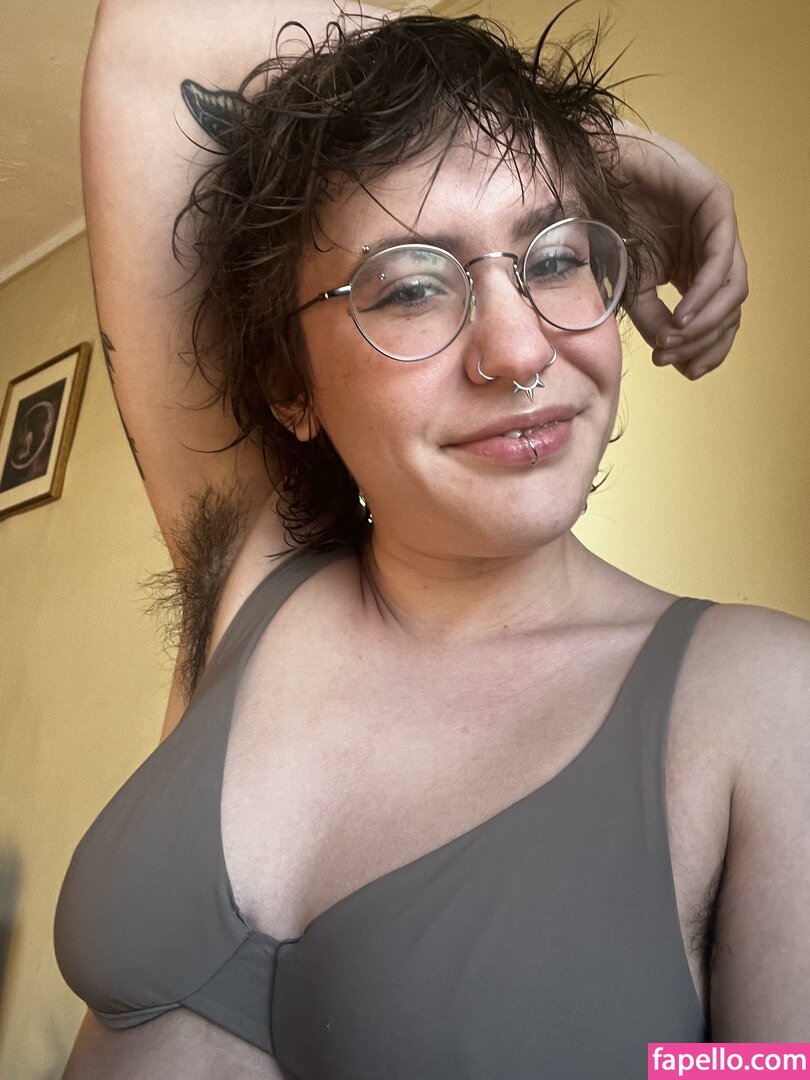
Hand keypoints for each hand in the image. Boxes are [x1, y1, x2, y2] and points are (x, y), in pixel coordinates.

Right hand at [614, 121, 748, 379]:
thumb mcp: (627, 285)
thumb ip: (652, 318)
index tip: (683, 372)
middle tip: (676, 361)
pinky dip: (706, 293)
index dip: (706, 350)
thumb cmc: (602, 221)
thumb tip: (669, 351)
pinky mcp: (716, 203)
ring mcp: (716, 225)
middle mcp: (709, 249)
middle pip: (730, 309)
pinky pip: (723, 259)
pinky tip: (685, 314)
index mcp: (692, 268)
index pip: (717, 318)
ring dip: (708, 323)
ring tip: (676, 339)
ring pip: (734, 289)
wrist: (584, 172)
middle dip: (707, 342)